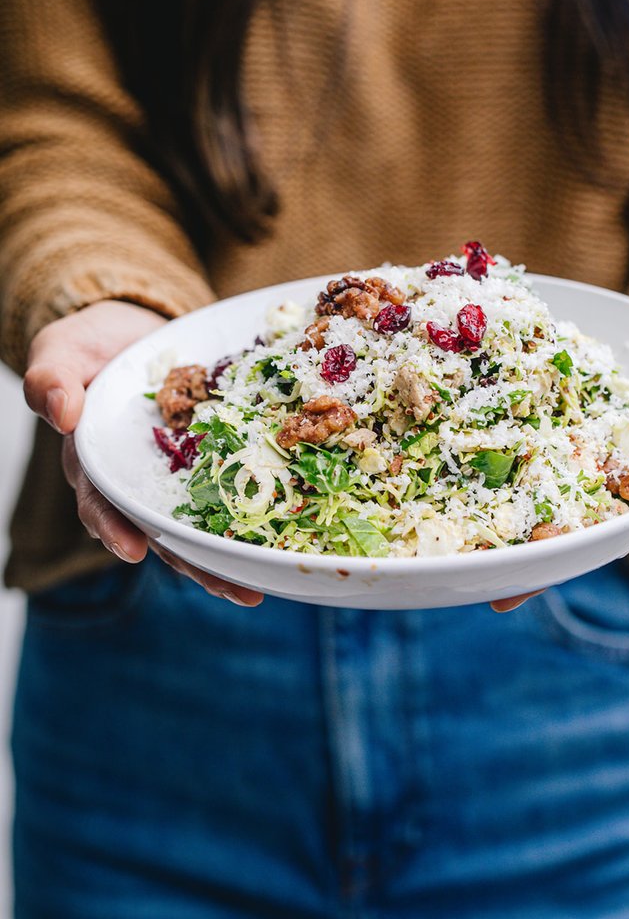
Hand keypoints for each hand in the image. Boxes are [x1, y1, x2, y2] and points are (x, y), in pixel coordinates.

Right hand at [23, 301, 263, 606]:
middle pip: (163, 531)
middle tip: (232, 589)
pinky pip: (236, 486)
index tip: (132, 549)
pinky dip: (257, 511)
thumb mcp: (62, 350)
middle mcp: (140, 481)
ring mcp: (181, 474)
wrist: (139, 329)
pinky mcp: (216, 458)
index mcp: (97, 464)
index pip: (101, 503)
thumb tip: (60, 412)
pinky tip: (286, 534)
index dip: (114, 528)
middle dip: (195, 564)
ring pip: (202, 523)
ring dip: (228, 557)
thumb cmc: (93, 346)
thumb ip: (52, 378)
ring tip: (258, 585)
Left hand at [491, 316, 628, 613]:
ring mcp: (599, 470)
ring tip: (486, 578)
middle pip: (610, 527)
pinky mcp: (564, 448)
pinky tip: (467, 520)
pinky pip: (534, 473)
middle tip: (525, 589)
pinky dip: (503, 494)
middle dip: (570, 555)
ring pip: (564, 514)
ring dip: (528, 547)